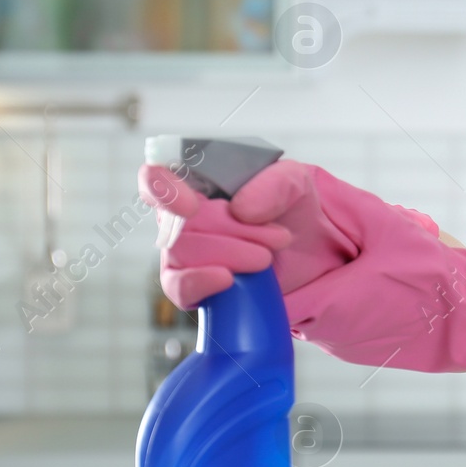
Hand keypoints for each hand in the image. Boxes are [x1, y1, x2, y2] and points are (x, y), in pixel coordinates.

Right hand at [138, 159, 439, 309]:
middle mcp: (266, 220)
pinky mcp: (250, 301)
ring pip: (180, 245)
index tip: (217, 201)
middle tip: (268, 248)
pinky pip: (193, 287)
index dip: (195, 177)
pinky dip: (193, 283)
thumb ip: (311, 227)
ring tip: (256, 267)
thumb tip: (243, 233)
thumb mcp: (382, 235)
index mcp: (299, 191)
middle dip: (209, 222)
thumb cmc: (424, 270)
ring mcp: (253, 260)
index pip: (231, 166)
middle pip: (190, 205)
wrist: (446, 321)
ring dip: (202, 251)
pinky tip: (224, 284)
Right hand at [138, 164, 293, 308]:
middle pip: (180, 224)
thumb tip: (240, 210)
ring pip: (182, 255)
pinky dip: (201, 283)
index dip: (162, 189)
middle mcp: (180, 215)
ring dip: (231, 256)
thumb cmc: (291, 209)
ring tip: (268, 258)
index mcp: (196, 180)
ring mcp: (183, 252)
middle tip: (279, 237)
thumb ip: (273, 185)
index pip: (156, 178)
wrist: (309, 254)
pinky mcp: (193, 286)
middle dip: (231, 232)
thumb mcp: (295, 182)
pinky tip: (228, 280)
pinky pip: (179, 288)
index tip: (191, 206)